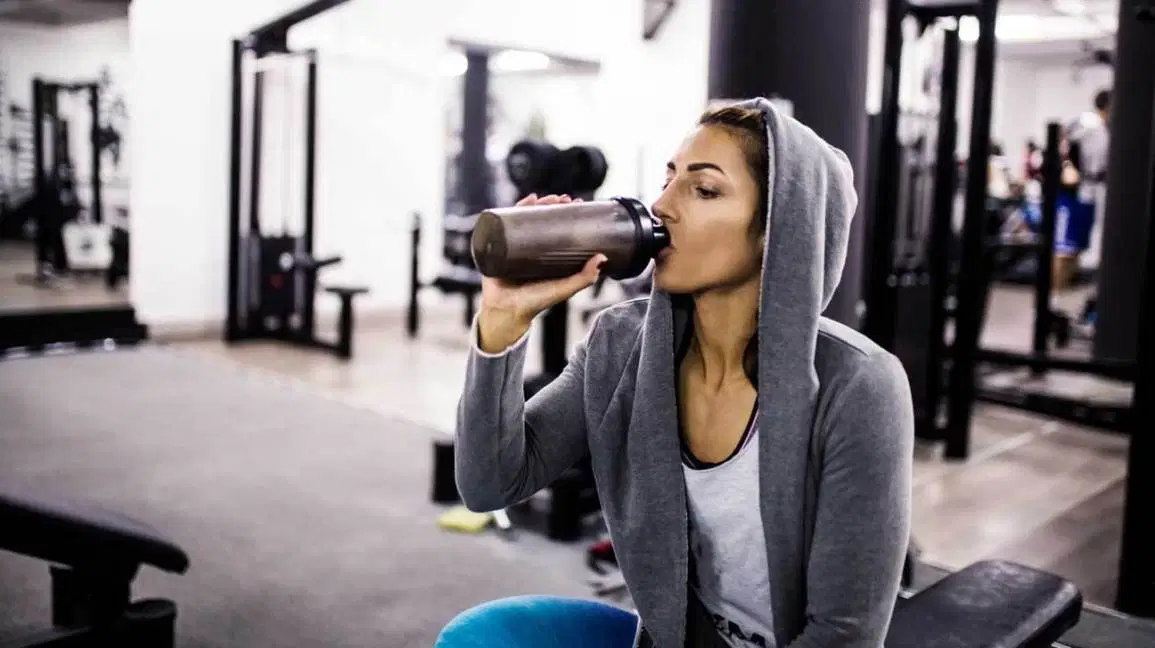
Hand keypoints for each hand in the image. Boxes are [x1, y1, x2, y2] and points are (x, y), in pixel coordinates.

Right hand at [477, 193, 606, 352]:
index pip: (558, 228)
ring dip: (535, 204)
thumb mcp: (563, 289)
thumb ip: (583, 278)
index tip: (578, 204)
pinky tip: (526, 201)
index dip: (568, 214)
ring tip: (545, 197)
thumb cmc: (534, 303)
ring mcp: (514, 245)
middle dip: (553, 205)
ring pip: (524, 218)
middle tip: (564, 199)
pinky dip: (513, 209)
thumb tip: (602, 258)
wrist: (506, 311)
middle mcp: (531, 248)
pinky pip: (504, 223)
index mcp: (547, 256)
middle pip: (542, 219)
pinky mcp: (498, 245)